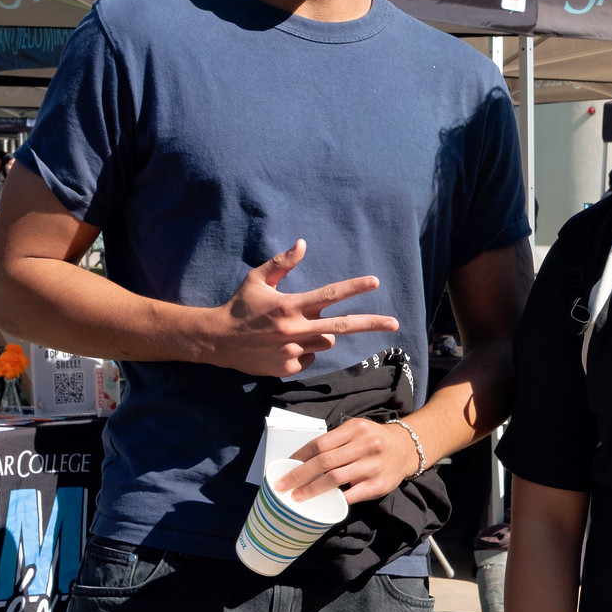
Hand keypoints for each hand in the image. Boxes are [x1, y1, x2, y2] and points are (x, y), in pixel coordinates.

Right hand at [209, 241, 398, 377]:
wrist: (217, 341)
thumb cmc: (239, 306)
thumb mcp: (257, 279)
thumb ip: (282, 263)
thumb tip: (303, 243)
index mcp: (290, 306)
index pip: (330, 295)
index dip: (354, 288)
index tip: (375, 282)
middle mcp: (295, 329)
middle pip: (342, 326)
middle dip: (371, 323)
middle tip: (395, 323)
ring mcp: (292, 351)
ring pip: (326, 343)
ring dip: (321, 335)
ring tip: (295, 329)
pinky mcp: (288, 368)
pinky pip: (310, 358)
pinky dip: (305, 351)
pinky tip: (283, 345)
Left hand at [276, 416, 422, 505]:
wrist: (408, 449)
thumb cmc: (375, 439)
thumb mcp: (357, 430)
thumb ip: (335, 441)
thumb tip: (303, 459)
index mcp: (355, 429)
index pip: (320, 443)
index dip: (300, 456)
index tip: (285, 467)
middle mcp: (365, 445)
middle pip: (324, 461)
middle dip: (299, 475)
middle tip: (283, 485)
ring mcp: (373, 466)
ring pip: (335, 479)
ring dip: (312, 489)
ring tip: (297, 497)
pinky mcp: (379, 485)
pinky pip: (352, 495)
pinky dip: (335, 499)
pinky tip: (323, 503)